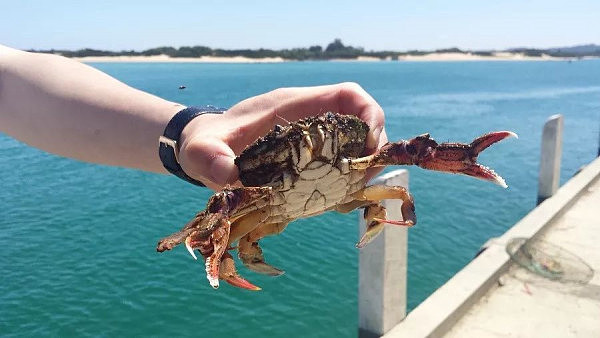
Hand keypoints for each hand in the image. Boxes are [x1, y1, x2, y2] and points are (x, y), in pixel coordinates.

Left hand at [177, 82, 386, 189]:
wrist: (204, 149)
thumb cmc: (206, 143)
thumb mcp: (201, 150)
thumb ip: (209, 157)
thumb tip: (227, 174)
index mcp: (291, 105)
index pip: (346, 95)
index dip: (369, 114)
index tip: (371, 144)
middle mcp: (308, 118)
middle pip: (359, 120)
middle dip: (373, 146)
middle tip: (367, 176)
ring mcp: (311, 139)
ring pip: (354, 143)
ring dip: (363, 165)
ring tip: (356, 190)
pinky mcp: (309, 158)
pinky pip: (340, 162)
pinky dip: (348, 177)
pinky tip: (340, 196)